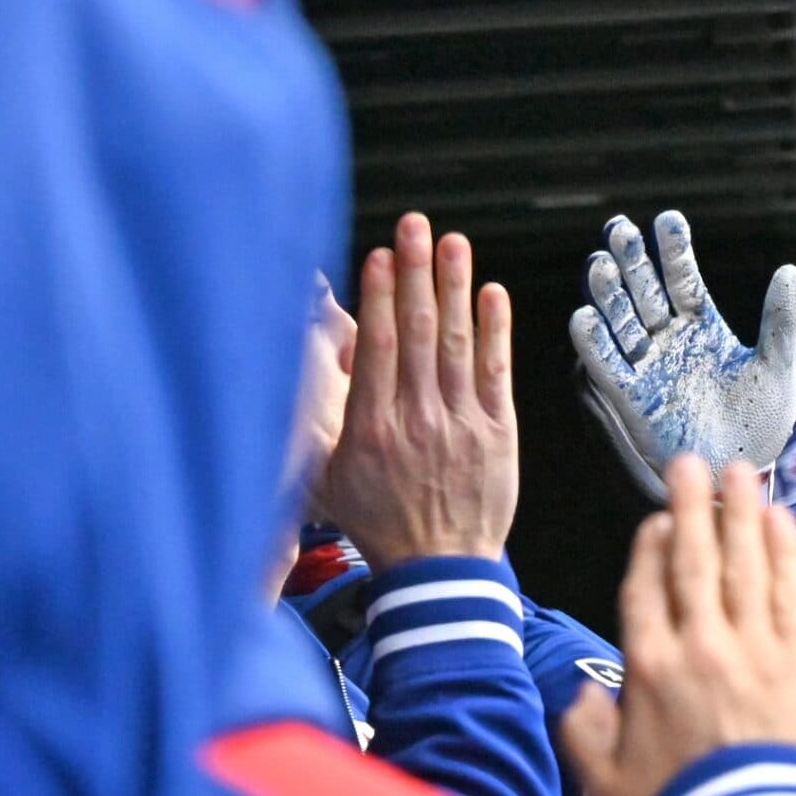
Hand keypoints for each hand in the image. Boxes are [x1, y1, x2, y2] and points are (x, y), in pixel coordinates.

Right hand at [318, 213, 518, 569]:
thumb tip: (299, 376)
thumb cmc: (380, 525)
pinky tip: (491, 294)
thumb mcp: (329, 480)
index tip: (380, 255)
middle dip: (416, 274)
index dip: (379, 297)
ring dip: (455, 288)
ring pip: (456, 342)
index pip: (376, 347)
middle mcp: (416, 418)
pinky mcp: (496, 431)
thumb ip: (320, 425)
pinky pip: (494, 370)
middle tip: (417, 226)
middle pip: (416, 332)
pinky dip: (494, 330)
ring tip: (454, 243)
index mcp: (370, 428)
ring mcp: (460, 422)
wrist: (440, 569)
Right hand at [561, 457, 795, 795]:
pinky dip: (787, 553)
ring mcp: (753, 648)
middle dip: (692, 506)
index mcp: (647, 668)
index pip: (645, 589)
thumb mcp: (606, 783)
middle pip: (693, 560)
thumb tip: (582, 694)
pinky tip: (785, 520)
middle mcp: (698, 645)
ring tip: (742, 472)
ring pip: (745, 565)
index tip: (658, 518)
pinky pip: (791, 593)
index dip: (650, 549)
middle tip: (691, 462)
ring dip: (742, 513)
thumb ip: (583, 733)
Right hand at [571, 210, 795, 502]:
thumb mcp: (780, 366)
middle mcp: (671, 341)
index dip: (673, 251)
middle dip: (631, 261)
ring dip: (608, 295)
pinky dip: (594, 344)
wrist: (744, 470)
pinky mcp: (634, 399)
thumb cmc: (765, 420)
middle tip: (619, 229)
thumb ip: (782, 320)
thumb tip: (790, 271)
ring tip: (599, 264)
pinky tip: (584, 318)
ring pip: (621, 322)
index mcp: (704, 327)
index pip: (684, 279)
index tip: (666, 221)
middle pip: (645, 292)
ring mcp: (649, 368)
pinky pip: (608, 367)